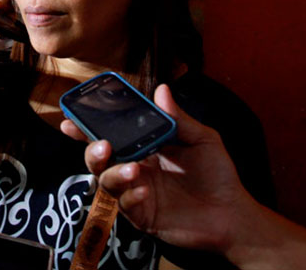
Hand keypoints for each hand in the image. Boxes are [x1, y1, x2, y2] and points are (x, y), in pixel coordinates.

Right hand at [62, 84, 252, 252]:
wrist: (233, 212)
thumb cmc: (217, 174)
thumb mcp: (201, 139)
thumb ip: (178, 118)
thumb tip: (162, 89)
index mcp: (143, 148)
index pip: (110, 136)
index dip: (88, 128)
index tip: (72, 119)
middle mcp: (135, 169)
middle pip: (99, 160)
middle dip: (92, 151)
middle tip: (101, 145)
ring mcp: (136, 193)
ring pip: (107, 183)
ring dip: (114, 174)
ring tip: (133, 169)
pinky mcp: (143, 216)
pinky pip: (125, 207)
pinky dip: (130, 197)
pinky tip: (144, 191)